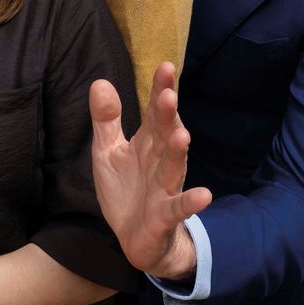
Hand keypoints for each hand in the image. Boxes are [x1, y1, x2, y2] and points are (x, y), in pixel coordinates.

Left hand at [89, 62, 211, 279]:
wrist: (134, 237)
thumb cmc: (126, 187)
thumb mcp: (107, 151)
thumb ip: (106, 119)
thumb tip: (99, 82)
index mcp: (148, 140)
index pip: (154, 111)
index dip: (160, 89)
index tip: (166, 67)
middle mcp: (161, 158)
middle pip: (165, 132)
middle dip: (167, 115)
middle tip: (169, 95)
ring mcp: (166, 185)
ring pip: (173, 165)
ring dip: (178, 152)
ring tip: (182, 135)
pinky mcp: (166, 214)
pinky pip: (179, 207)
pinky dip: (191, 202)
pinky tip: (204, 195)